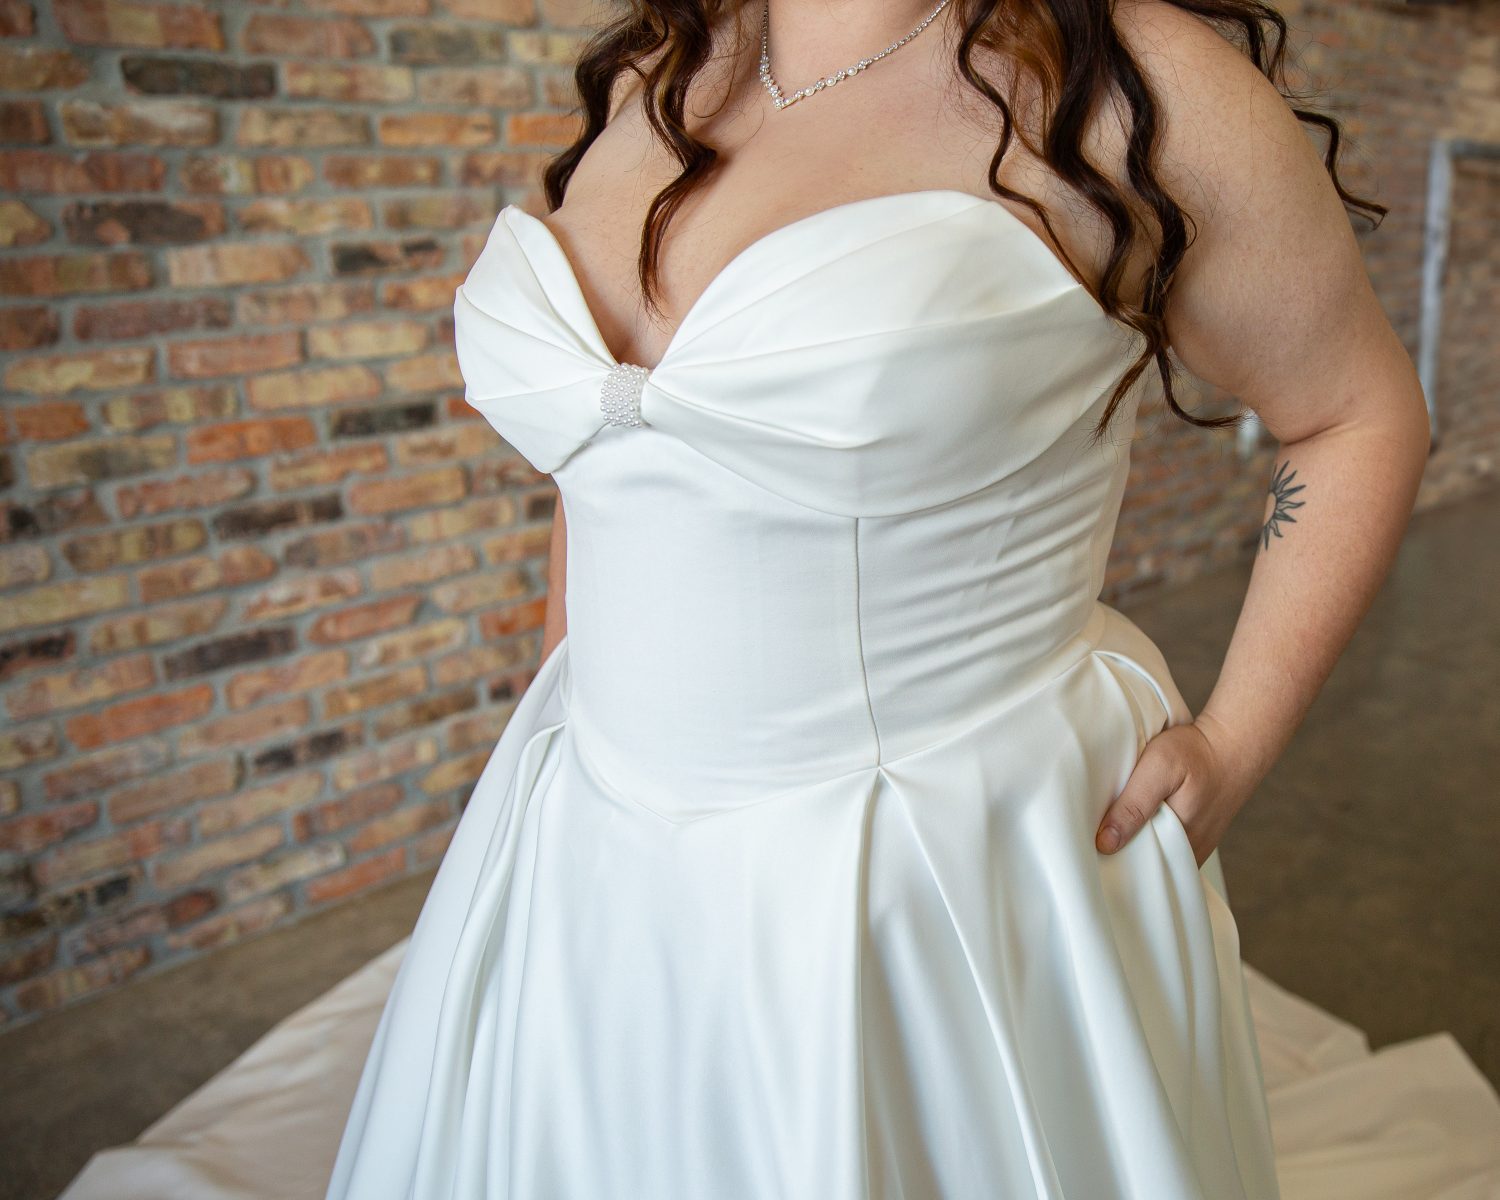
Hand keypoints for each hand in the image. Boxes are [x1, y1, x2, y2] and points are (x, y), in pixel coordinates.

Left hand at [1093, 713, 1253, 867]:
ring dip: (1134, 845)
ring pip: (1156, 856)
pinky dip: (1148, 836)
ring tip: (1107, 831)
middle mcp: (1189, 853)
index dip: (1111, 863)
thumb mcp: (1159, 769)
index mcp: (1180, 844)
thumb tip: (1106, 844)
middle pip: (1145, 866)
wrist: (1234, 743)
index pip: (1138, 870)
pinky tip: (1132, 822)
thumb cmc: (1196, 753)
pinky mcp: (1195, 836)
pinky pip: (1166, 846)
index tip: (1087, 854)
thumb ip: (1133, 805)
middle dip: (1119, 857)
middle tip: (1091, 842)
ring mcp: (1194, 846)